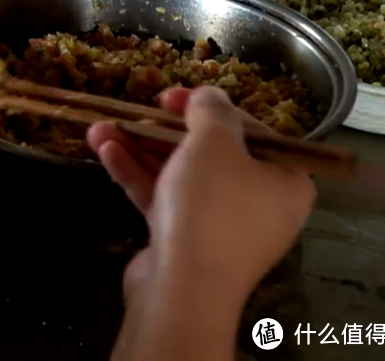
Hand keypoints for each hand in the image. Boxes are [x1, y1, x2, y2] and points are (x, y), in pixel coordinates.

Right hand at [86, 86, 314, 309]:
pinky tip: (105, 153)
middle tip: (136, 110)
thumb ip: (212, 111)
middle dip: (162, 130)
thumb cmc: (211, 207)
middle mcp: (258, 204)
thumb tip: (209, 95)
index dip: (208, 108)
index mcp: (284, 181)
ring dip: (139, 149)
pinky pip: (163, 199)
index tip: (171, 97)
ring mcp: (219, 226)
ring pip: (178, 176)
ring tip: (99, 129)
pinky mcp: (185, 241)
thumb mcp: (215, 144)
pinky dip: (137, 176)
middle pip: (209, 153)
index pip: (250, 131)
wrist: (183, 289)